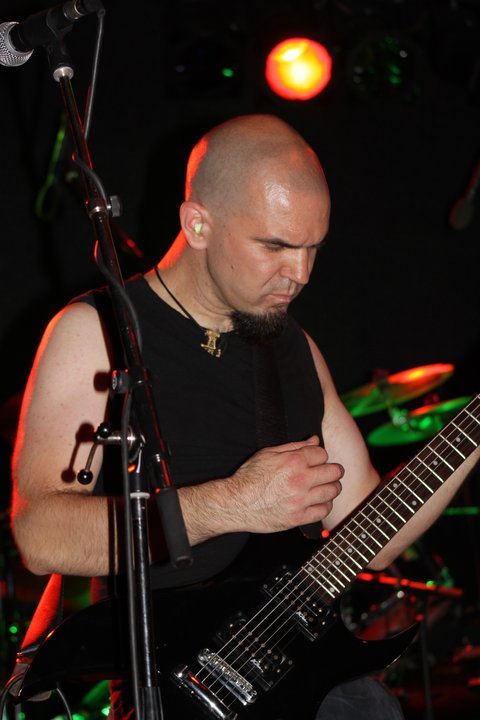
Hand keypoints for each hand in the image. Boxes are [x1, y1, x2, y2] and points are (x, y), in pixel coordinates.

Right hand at [228, 436, 342, 532]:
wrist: (235, 502)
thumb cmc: (249, 476)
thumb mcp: (268, 453)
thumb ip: (294, 446)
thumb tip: (314, 440)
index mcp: (293, 461)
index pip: (323, 454)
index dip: (320, 456)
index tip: (317, 461)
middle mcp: (300, 480)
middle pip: (334, 472)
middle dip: (334, 470)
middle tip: (330, 473)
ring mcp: (300, 500)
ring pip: (332, 491)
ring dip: (332, 487)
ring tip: (326, 487)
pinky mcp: (298, 518)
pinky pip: (323, 511)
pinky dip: (325, 505)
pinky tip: (319, 502)